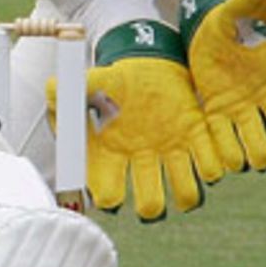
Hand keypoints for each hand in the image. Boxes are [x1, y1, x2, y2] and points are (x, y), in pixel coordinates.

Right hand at [51, 20, 222, 221]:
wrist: (147, 60)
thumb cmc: (113, 79)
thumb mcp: (91, 83)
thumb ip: (70, 91)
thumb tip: (52, 94)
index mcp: (111, 157)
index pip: (108, 196)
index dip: (110, 198)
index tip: (112, 190)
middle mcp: (141, 163)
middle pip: (150, 206)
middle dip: (152, 205)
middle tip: (155, 194)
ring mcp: (171, 154)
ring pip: (186, 195)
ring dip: (188, 193)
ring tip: (187, 175)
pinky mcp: (197, 139)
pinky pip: (210, 168)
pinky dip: (213, 167)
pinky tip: (208, 153)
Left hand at [181, 0, 265, 171]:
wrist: (212, 27)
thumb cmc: (235, 12)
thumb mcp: (240, 3)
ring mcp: (244, 106)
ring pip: (255, 135)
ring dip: (254, 148)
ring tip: (249, 161)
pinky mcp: (218, 112)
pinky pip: (222, 136)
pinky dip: (222, 149)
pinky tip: (218, 166)